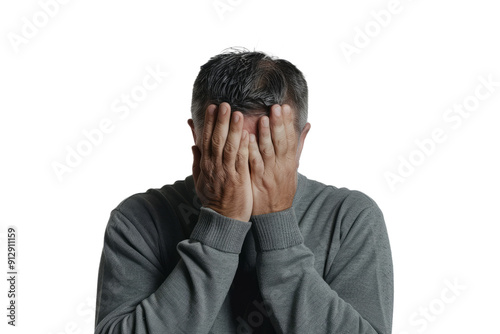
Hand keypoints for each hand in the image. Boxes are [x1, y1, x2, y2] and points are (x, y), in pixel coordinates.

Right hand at [191, 102, 252, 221]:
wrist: (223, 220)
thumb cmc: (213, 199)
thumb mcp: (200, 180)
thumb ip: (197, 162)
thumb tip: (193, 145)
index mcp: (205, 165)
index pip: (205, 139)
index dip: (208, 123)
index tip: (211, 107)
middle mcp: (214, 167)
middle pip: (216, 140)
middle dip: (220, 121)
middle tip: (224, 104)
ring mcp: (226, 173)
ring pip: (228, 147)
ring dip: (232, 129)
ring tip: (237, 113)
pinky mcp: (238, 180)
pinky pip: (240, 160)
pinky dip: (242, 146)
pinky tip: (247, 134)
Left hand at [248, 104, 297, 215]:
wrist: (275, 214)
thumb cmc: (283, 188)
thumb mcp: (294, 166)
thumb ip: (298, 145)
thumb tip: (307, 125)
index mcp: (290, 161)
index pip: (291, 139)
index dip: (289, 123)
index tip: (286, 107)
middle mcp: (281, 166)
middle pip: (281, 142)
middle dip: (278, 124)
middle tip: (276, 107)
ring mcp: (269, 173)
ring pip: (268, 151)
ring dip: (265, 135)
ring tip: (262, 119)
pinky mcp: (257, 180)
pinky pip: (254, 164)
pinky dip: (251, 151)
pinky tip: (247, 139)